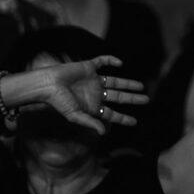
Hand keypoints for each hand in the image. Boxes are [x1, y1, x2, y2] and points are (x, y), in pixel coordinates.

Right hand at [29, 55, 147, 134]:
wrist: (47, 83)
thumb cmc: (58, 101)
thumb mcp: (74, 115)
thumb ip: (89, 123)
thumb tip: (104, 133)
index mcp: (93, 106)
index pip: (112, 114)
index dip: (123, 118)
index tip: (135, 122)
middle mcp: (95, 93)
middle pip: (119, 97)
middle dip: (132, 99)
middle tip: (147, 100)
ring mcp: (93, 80)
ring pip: (115, 81)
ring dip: (128, 83)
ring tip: (141, 86)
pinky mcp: (88, 67)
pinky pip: (102, 61)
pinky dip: (111, 60)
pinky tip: (120, 63)